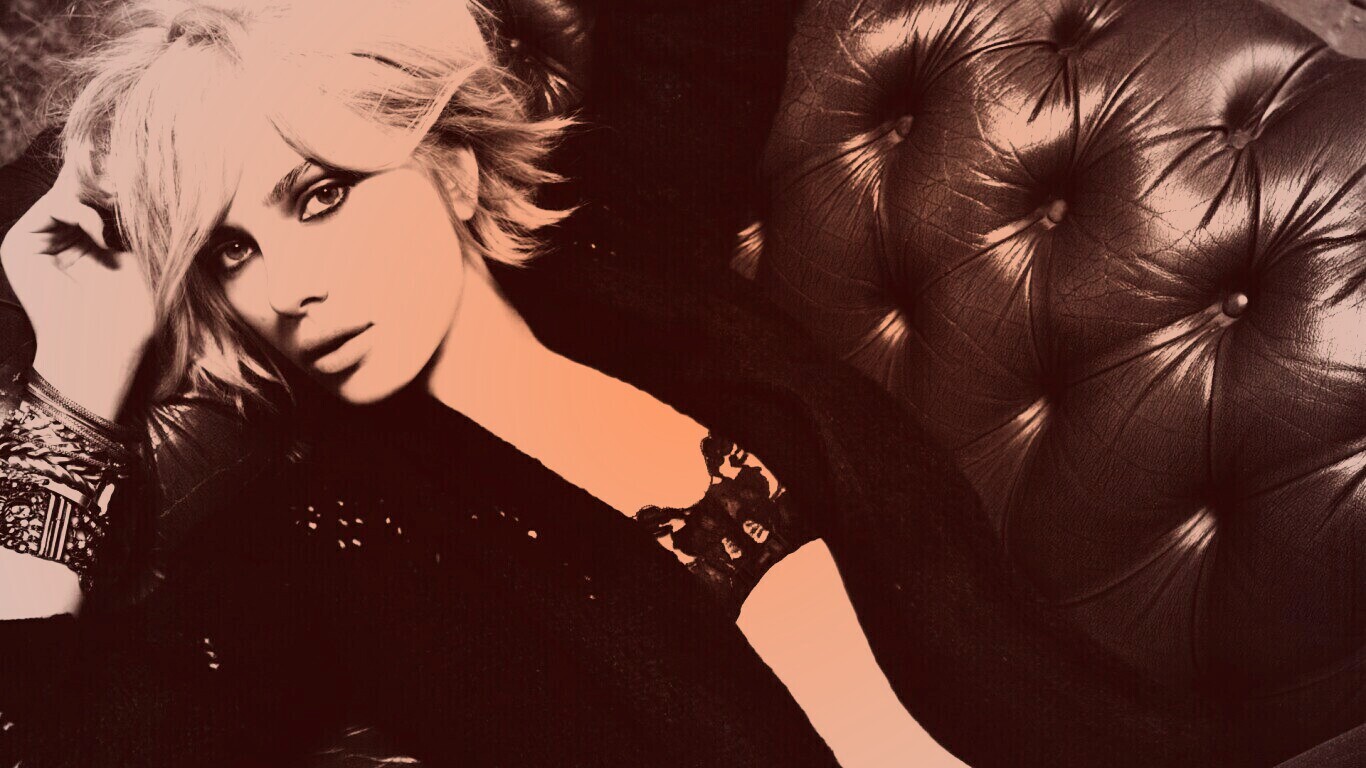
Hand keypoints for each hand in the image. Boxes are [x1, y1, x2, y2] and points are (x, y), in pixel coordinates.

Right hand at [0, 159, 153, 420]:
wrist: (107, 350)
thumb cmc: (134, 314)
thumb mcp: (148, 258)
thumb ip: (146, 219)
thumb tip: (168, 177)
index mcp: (88, 236)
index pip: (103, 192)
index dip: (127, 182)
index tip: (156, 181)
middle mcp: (59, 233)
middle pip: (84, 185)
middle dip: (114, 183)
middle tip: (140, 185)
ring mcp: (37, 237)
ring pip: (70, 190)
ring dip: (100, 198)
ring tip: (123, 217)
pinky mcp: (20, 245)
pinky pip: (53, 207)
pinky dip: (81, 213)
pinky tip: (103, 236)